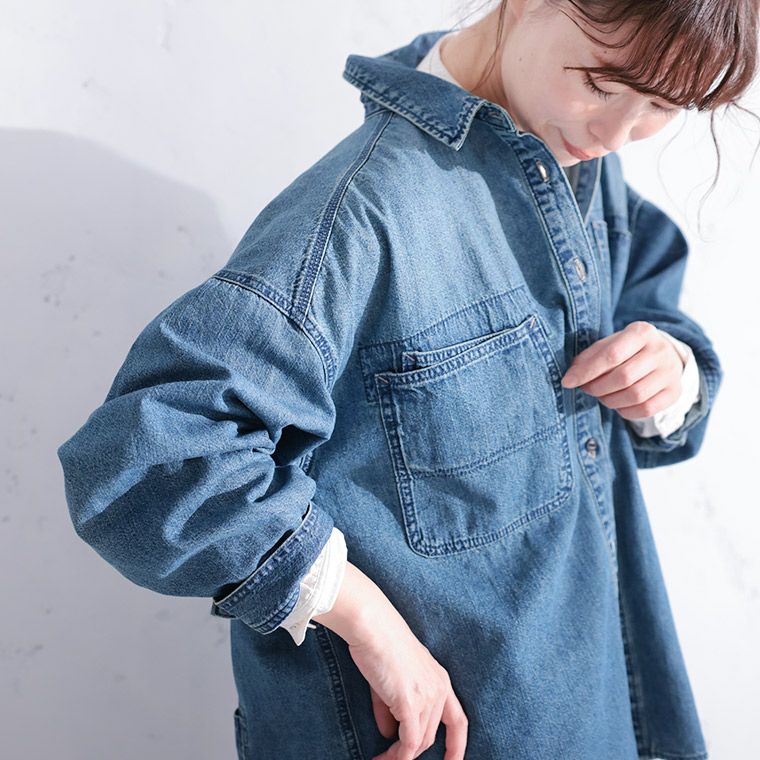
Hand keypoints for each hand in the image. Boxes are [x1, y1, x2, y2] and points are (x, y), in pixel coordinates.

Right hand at [312, 562, 467, 758]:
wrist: (373, 627)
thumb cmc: (380, 644)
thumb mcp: (392, 678)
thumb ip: (392, 706)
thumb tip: (388, 733)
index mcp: (441, 680)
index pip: (458, 721)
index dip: (458, 746)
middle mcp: (440, 690)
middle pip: (430, 737)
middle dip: (411, 752)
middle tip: (389, 758)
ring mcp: (428, 697)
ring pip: (418, 743)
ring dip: (399, 757)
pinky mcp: (411, 704)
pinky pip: (407, 743)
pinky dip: (395, 757)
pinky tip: (380, 759)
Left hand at [560, 321, 684, 420]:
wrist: (664, 355)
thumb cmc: (628, 350)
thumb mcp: (609, 344)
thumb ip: (589, 358)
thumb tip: (570, 377)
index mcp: (642, 332)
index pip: (611, 355)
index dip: (586, 371)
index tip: (568, 382)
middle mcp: (660, 350)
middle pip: (624, 377)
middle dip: (597, 387)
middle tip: (586, 389)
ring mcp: (670, 372)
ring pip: (635, 395)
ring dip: (610, 400)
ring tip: (601, 396)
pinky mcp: (674, 392)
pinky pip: (646, 409)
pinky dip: (625, 411)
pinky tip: (618, 404)